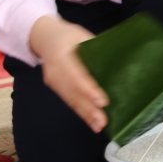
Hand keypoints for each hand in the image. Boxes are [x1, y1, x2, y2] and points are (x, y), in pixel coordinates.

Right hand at [29, 15, 105, 131]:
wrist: (43, 37)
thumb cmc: (67, 35)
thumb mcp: (81, 35)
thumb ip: (96, 48)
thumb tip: (118, 62)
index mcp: (61, 55)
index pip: (76, 75)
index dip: (89, 90)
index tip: (102, 101)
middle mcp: (54, 71)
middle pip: (73, 92)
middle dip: (88, 109)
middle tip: (102, 122)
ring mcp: (53, 81)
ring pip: (70, 100)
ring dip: (85, 115)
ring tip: (98, 126)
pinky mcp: (55, 87)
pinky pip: (69, 101)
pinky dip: (81, 112)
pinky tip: (91, 122)